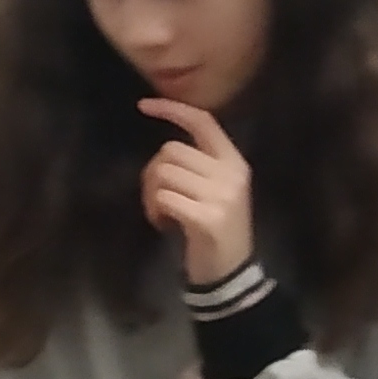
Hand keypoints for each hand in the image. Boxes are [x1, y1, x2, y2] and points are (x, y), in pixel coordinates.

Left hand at [139, 99, 256, 286]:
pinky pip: (164, 198)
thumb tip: (163, 150)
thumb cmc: (216, 229)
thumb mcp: (218, 190)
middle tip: (156, 198)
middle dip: (152, 172)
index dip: (172, 109)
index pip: (203, 121)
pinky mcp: (206, 218)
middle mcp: (231, 174)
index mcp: (234, 162)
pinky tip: (164, 224)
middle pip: (171, 151)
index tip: (143, 106)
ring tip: (161, 213)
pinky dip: (155, 211)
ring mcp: (221, 196)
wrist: (230, 272)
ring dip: (151, 195)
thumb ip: (199, 164)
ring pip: (163, 174)